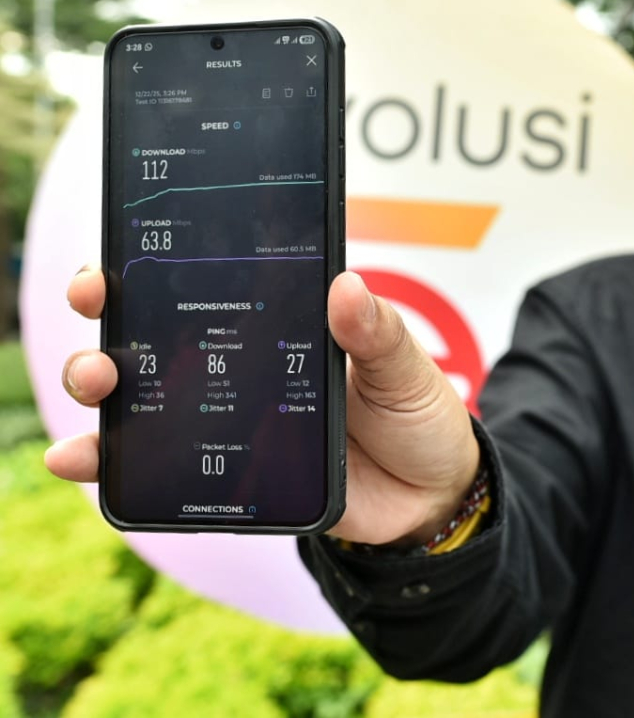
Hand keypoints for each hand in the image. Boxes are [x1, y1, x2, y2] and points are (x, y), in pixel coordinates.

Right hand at [47, 268, 479, 545]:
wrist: (430, 497)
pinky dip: (110, 465)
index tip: (118, 258)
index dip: (151, 268)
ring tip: (93, 384)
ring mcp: (227, 421)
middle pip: (154, 336)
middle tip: (98, 309)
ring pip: (142, 399)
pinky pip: (159, 469)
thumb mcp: (406, 368)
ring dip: (101, 389)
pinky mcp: (227, 476)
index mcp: (279, 325)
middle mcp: (240, 368)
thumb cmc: (416, 416)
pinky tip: (81, 461)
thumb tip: (346, 285)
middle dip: (109, 318)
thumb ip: (379, 333)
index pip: (207, 286)